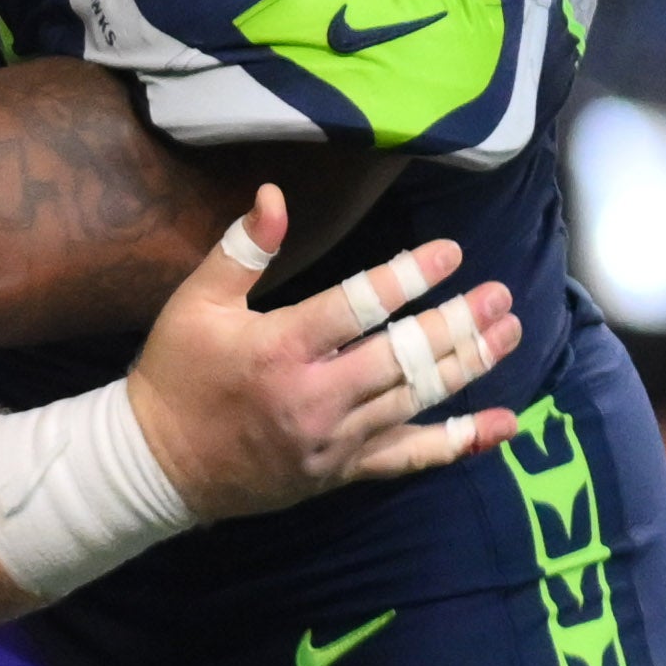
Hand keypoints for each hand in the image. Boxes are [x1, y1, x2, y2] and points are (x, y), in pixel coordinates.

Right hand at [121, 193, 519, 520]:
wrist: (157, 466)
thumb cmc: (176, 375)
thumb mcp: (194, 303)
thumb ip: (240, 250)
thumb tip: (274, 194)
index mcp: (280, 348)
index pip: (360, 305)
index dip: (410, 275)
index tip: (451, 252)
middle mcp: (316, 396)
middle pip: (404, 356)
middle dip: (458, 323)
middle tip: (498, 295)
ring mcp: (334, 440)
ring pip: (417, 400)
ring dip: (469, 364)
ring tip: (508, 332)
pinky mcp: (342, 471)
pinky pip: (411, 458)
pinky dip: (460, 442)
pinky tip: (502, 424)